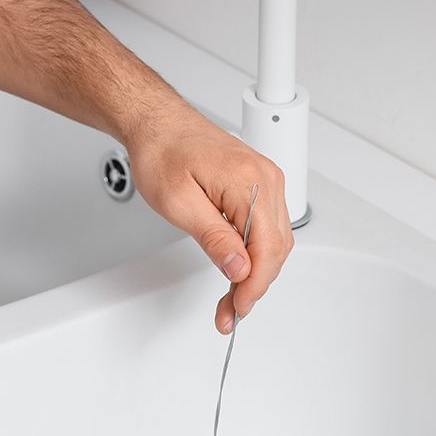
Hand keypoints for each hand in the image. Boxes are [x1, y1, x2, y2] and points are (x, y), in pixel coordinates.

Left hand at [127, 104, 294, 332]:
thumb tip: (240, 268)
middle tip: (229, 311)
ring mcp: (266, 181)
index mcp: (249, 181)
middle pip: (277, 248)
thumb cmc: (163, 153)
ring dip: (257, 273)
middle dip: (254, 286)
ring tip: (231, 297)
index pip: (267, 248)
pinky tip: (239, 270)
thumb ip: (214, 238)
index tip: (237, 308)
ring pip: (276, 242)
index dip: (253, 286)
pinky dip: (256, 254)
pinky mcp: (260, 185)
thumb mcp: (179, 203)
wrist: (158, 124)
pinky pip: (269, 227)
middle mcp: (266, 179)